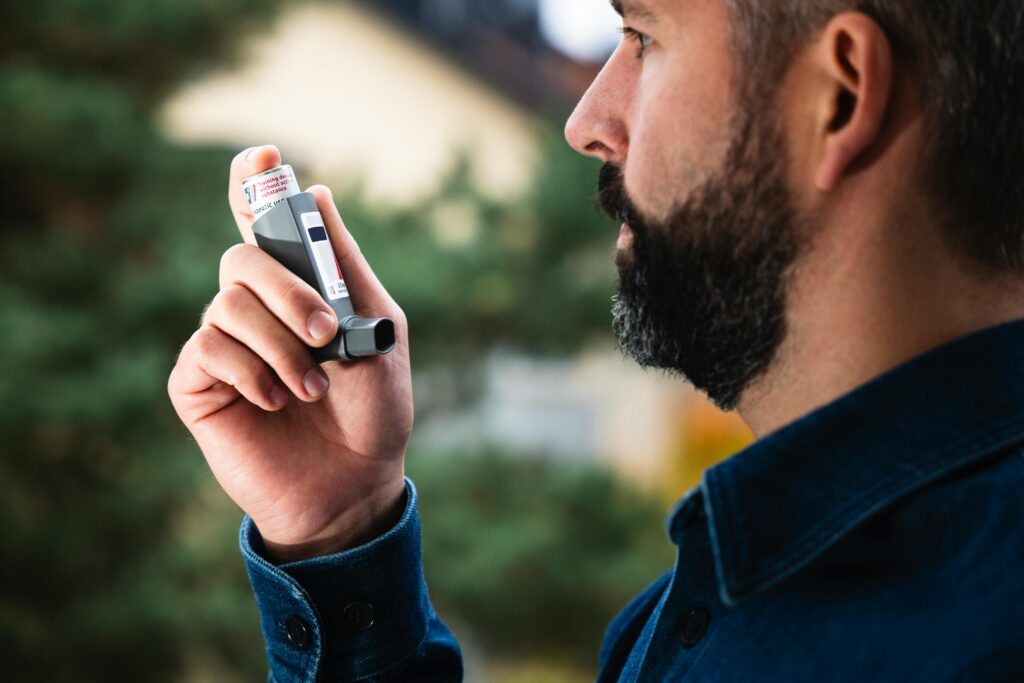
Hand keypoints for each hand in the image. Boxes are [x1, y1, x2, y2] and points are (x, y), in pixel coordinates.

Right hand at [168, 145, 411, 562]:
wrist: (354, 484)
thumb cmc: (373, 409)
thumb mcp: (377, 331)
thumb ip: (345, 266)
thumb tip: (320, 192)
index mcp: (299, 290)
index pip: (263, 224)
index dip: (254, 184)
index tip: (262, 155)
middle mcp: (255, 309)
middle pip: (241, 259)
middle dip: (288, 290)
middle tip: (326, 332)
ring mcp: (224, 345)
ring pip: (228, 306)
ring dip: (280, 347)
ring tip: (311, 389)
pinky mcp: (198, 383)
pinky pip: (207, 348)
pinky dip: (251, 372)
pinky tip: (277, 402)